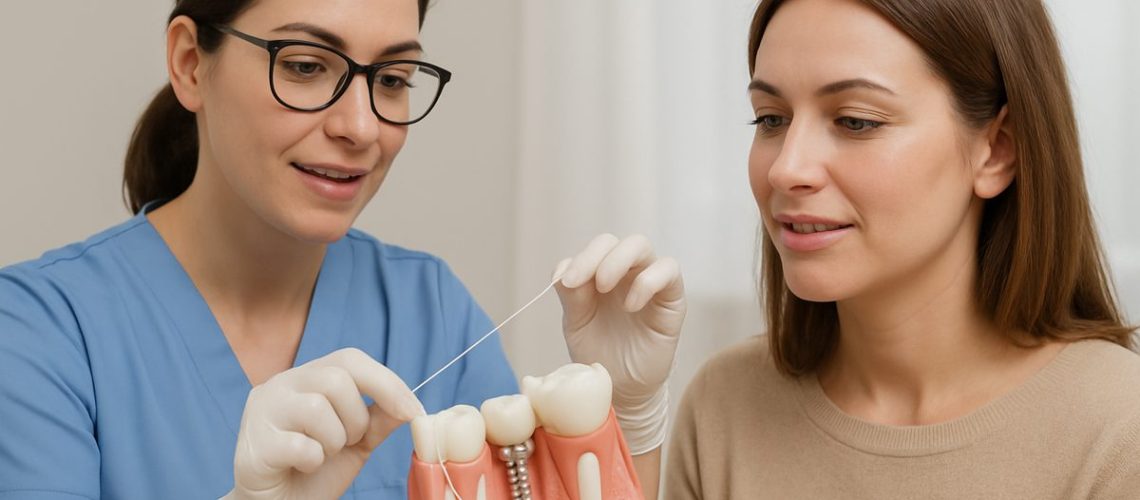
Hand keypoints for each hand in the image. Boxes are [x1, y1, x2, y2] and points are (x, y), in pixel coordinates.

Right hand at [222, 348, 423, 499]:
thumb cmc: (315, 470)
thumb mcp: (356, 442)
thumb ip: (378, 419)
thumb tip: (411, 406)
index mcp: (306, 377)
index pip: (350, 359)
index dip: (386, 382)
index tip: (413, 411)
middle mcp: (281, 385)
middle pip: (336, 379)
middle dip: (356, 419)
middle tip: (347, 442)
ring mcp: (262, 411)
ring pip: (317, 408)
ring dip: (333, 441)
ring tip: (322, 454)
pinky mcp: (255, 443)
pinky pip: (300, 445)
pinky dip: (313, 460)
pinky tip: (303, 466)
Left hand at [553, 234, 685, 453]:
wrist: (621, 388)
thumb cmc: (599, 353)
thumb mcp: (577, 323)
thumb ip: (571, 295)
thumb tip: (562, 271)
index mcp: (602, 275)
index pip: (594, 249)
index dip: (579, 258)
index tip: (565, 282)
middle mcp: (626, 273)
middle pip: (616, 242)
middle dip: (595, 256)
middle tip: (581, 282)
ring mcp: (650, 282)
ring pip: (641, 246)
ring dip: (618, 260)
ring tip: (604, 288)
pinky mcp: (672, 299)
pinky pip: (668, 271)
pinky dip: (648, 280)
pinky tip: (631, 305)